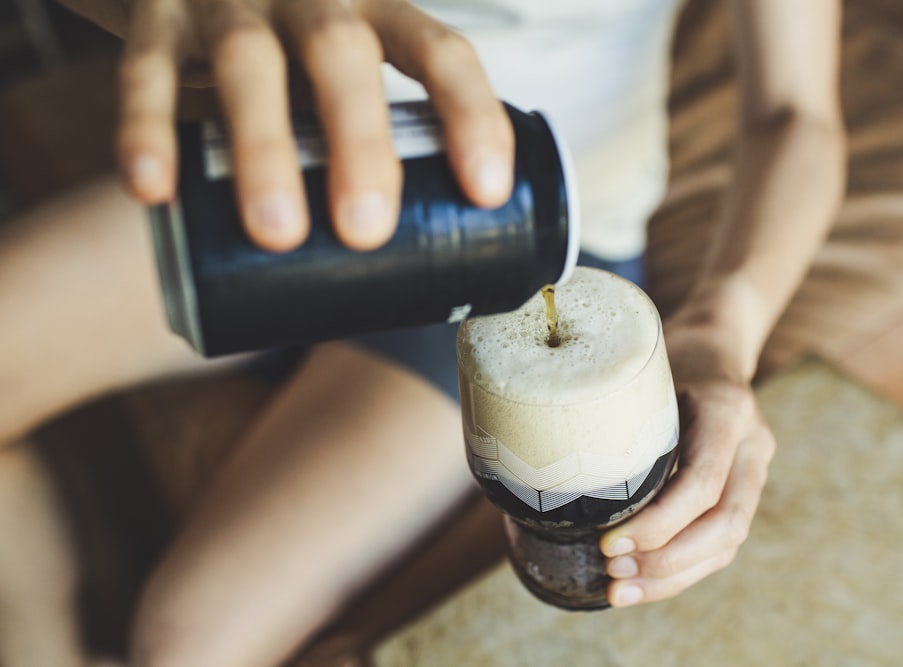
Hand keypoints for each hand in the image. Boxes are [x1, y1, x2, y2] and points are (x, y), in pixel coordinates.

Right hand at [117, 0, 513, 251]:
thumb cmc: (293, 47)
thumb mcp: (346, 72)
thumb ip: (372, 136)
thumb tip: (413, 268)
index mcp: (377, 11)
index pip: (440, 51)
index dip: (471, 116)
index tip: (487, 192)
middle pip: (342, 53)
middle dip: (358, 143)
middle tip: (364, 231)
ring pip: (248, 61)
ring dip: (263, 148)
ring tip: (276, 232)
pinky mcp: (157, 15)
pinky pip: (146, 68)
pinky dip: (147, 128)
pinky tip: (155, 191)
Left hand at [599, 308, 776, 606]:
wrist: (713, 341)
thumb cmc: (664, 349)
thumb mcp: (638, 362)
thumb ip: (610, 402)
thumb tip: (538, 449)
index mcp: (727, 409)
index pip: (703, 481)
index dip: (658, 523)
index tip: (608, 543)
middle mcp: (752, 443)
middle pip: (725, 525)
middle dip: (666, 562)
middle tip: (612, 574)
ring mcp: (753, 468)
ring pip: (727, 542)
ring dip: (673, 576)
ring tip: (618, 591)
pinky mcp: (742, 488)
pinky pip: (721, 542)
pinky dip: (681, 569)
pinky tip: (640, 584)